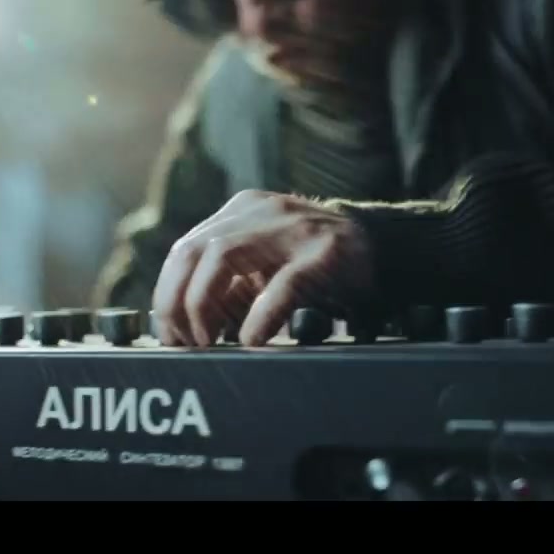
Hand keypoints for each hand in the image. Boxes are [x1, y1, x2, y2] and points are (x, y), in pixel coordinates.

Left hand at [152, 190, 372, 347]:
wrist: (385, 250)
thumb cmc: (320, 267)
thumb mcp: (267, 268)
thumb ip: (230, 286)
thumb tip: (185, 327)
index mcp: (243, 211)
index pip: (185, 249)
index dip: (168, 294)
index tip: (170, 333)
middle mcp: (262, 211)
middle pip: (193, 250)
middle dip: (177, 301)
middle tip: (185, 342)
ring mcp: (294, 227)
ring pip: (222, 256)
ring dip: (204, 305)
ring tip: (210, 342)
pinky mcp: (325, 253)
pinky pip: (281, 284)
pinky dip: (259, 316)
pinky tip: (252, 339)